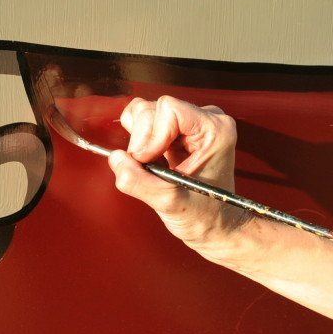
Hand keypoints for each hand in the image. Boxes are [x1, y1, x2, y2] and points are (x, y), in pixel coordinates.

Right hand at [109, 95, 248, 250]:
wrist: (216, 224)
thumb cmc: (206, 215)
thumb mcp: (171, 204)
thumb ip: (141, 183)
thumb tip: (116, 159)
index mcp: (216, 130)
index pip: (170, 109)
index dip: (151, 134)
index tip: (146, 161)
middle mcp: (206, 120)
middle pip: (154, 109)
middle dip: (142, 139)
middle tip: (146, 168)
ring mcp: (190, 123)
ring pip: (146, 111)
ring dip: (138, 139)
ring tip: (149, 164)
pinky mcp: (175, 129)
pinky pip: (144, 120)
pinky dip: (138, 139)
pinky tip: (150, 159)